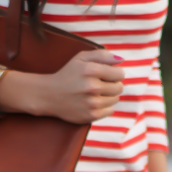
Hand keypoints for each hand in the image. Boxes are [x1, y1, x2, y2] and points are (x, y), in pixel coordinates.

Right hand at [0, 50, 123, 122]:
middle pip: (119, 87)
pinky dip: (105, 106)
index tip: (107, 75)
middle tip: (100, 84)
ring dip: (109, 96)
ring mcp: (91, 103)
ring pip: (115, 99)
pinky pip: (110, 110)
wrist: (49, 95)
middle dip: (113, 84)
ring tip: (95, 93)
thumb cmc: (68, 74)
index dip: (115, 74)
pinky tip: (93, 102)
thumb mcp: (81, 58)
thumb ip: (102, 55)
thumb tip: (121, 60)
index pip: (120, 74)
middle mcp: (92, 87)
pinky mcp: (90, 115)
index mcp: (90, 70)